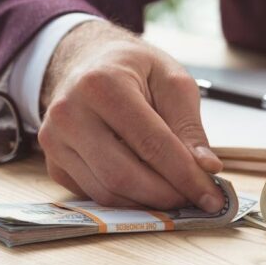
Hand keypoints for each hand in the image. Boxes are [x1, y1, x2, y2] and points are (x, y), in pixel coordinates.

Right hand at [38, 21, 223, 211]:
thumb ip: (190, 126)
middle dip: (167, 195)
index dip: (186, 176)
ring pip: (107, 192)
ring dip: (147, 202)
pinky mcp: (53, 164)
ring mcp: (54, 141)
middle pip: (124, 176)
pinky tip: (146, 186)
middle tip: (194, 198)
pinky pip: (93, 195)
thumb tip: (206, 168)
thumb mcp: (171, 80)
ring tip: (174, 192)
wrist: (87, 62)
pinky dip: (126, 199)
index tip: (212, 197)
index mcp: (102, 84)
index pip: (151, 144)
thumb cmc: (132, 69)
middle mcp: (69, 113)